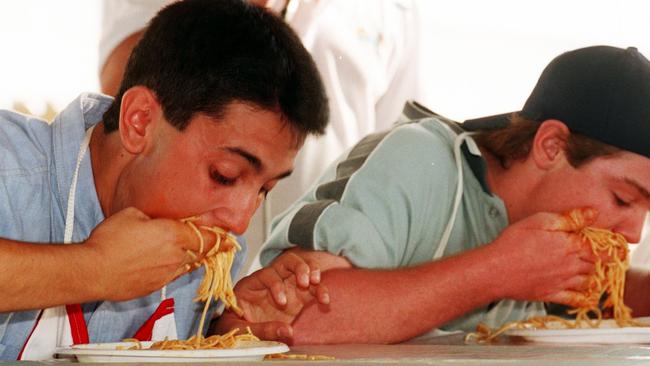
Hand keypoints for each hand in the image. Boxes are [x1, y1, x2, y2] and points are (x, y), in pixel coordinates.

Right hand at [81, 207, 212, 301]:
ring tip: (190, 251)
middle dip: (210, 248)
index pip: (208, 237)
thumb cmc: (108, 241)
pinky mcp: (155, 286)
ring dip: (192, 258)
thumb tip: (158, 220)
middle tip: (217, 243)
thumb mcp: (133, 214)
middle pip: (202, 253)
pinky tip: (165, 262)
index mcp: (173, 235)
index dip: (221, 238)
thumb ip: (153, 217)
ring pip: (189, 265)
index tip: (229, 237)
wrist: (92, 271)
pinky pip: (173, 275)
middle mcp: (175, 256)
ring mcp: (167, 274)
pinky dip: (175, 268)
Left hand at [212, 250, 329, 342]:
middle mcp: (271, 281)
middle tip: (305, 281)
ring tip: (316, 283)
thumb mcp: (238, 329)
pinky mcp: (298, 298)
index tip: (282, 302)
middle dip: (298, 267)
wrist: (237, 334)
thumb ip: (261, 330)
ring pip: (302, 269)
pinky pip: (312, 288)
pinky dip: (320, 290)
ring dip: (312, 271)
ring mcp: (286, 287)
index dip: (276, 285)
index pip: (267, 274)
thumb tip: (287, 331)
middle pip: (287, 262)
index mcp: (252, 284)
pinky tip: (324, 300)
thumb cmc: (233, 327)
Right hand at [492, 208, 599, 307]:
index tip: (605, 242)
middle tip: (596, 255)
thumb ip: (569, 218)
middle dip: (601, 261)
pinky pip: (574, 300)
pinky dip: (584, 299)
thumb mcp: (540, 221)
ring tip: (590, 271)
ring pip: (588, 282)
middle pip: (596, 265)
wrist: (495, 270)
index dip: (608, 245)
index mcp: (570, 246)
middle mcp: (570, 266)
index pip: (601, 248)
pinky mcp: (550, 295)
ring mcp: (561, 283)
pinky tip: (586, 295)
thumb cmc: (514, 241)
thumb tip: (593, 214)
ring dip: (593, 277)